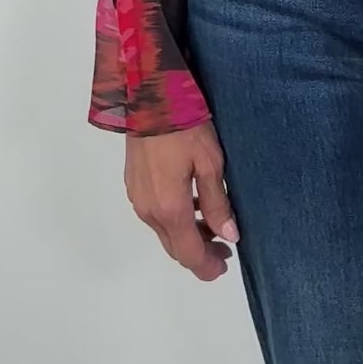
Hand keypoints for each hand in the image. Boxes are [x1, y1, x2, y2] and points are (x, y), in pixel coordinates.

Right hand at [124, 119, 239, 280]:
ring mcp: (138, 199)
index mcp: (169, 208)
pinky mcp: (133, 186)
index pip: (189, 253)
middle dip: (200, 253)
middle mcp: (149, 211)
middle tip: (224, 247)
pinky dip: (174, 219)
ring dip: (187, 235)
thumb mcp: (210, 162)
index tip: (224, 265)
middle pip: (174, 247)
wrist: (148, 97)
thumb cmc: (184, 126)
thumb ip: (217, 202)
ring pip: (164, 232)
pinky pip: (155, 215)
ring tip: (212, 223)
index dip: (207, 266)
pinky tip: (191, 203)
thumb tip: (229, 236)